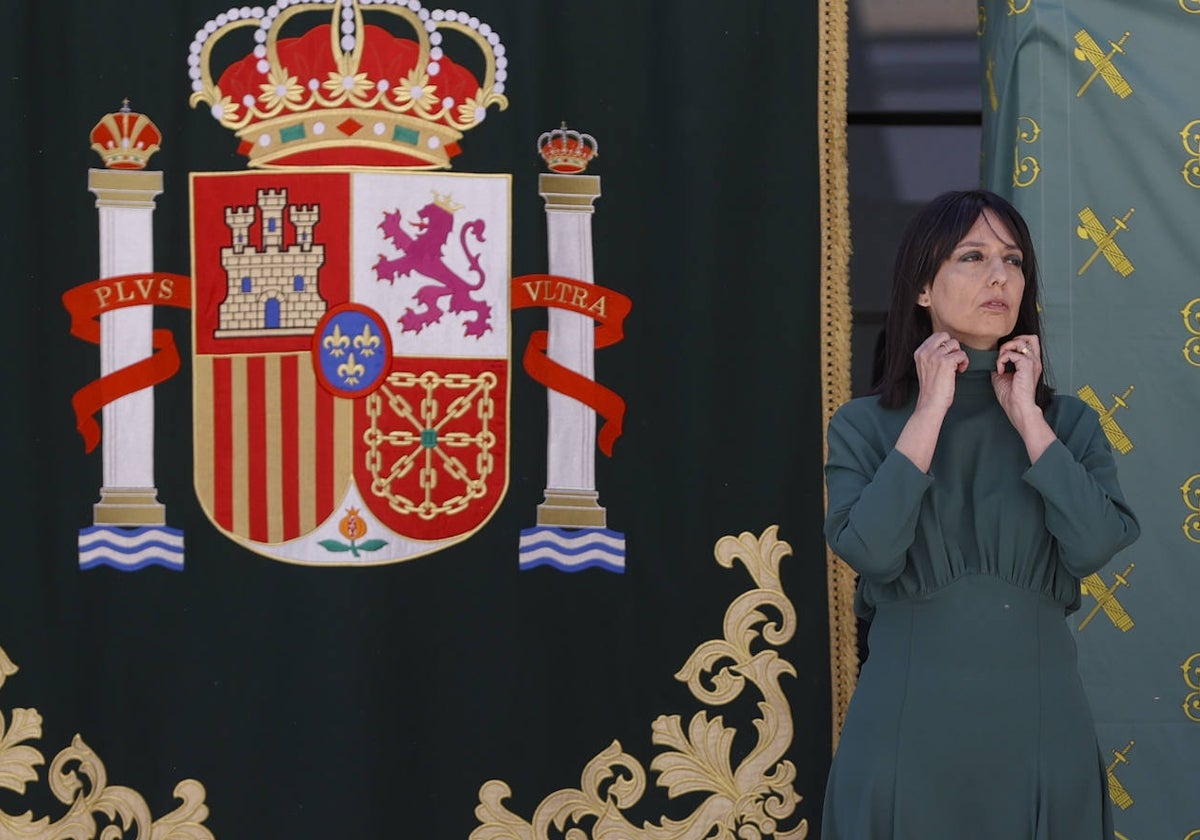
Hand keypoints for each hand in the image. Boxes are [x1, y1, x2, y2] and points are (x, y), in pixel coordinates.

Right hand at [913, 331, 967, 414]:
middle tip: (953, 360)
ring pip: (954, 344)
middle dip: (952, 346)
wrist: (930, 403)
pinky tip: (960, 371)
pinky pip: (962, 354)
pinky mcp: (946, 362)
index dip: (945, 345)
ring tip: (957, 367)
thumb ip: (932, 354)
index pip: (936, 336)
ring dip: (959, 355)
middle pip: (945, 335)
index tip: (947, 357)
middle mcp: (925, 352)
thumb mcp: (926, 367)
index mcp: (919, 352)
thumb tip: (947, 344)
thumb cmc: (931, 388)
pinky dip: (964, 362)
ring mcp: (935, 356)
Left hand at [993, 334, 1054, 460]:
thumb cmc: (1011, 396)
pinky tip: (1000, 370)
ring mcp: (1032, 362)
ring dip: (1005, 350)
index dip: (1014, 343)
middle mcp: (1034, 360)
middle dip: (1012, 341)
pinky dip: (1002, 360)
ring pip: (1020, 341)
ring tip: (1000, 363)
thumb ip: (1000, 365)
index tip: (1003, 358)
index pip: (1028, 342)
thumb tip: (990, 360)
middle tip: (1003, 355)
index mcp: (1031, 363)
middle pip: (1030, 337)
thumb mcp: (1002, 377)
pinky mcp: (1027, 366)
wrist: (1018, 408)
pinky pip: (1012, 354)